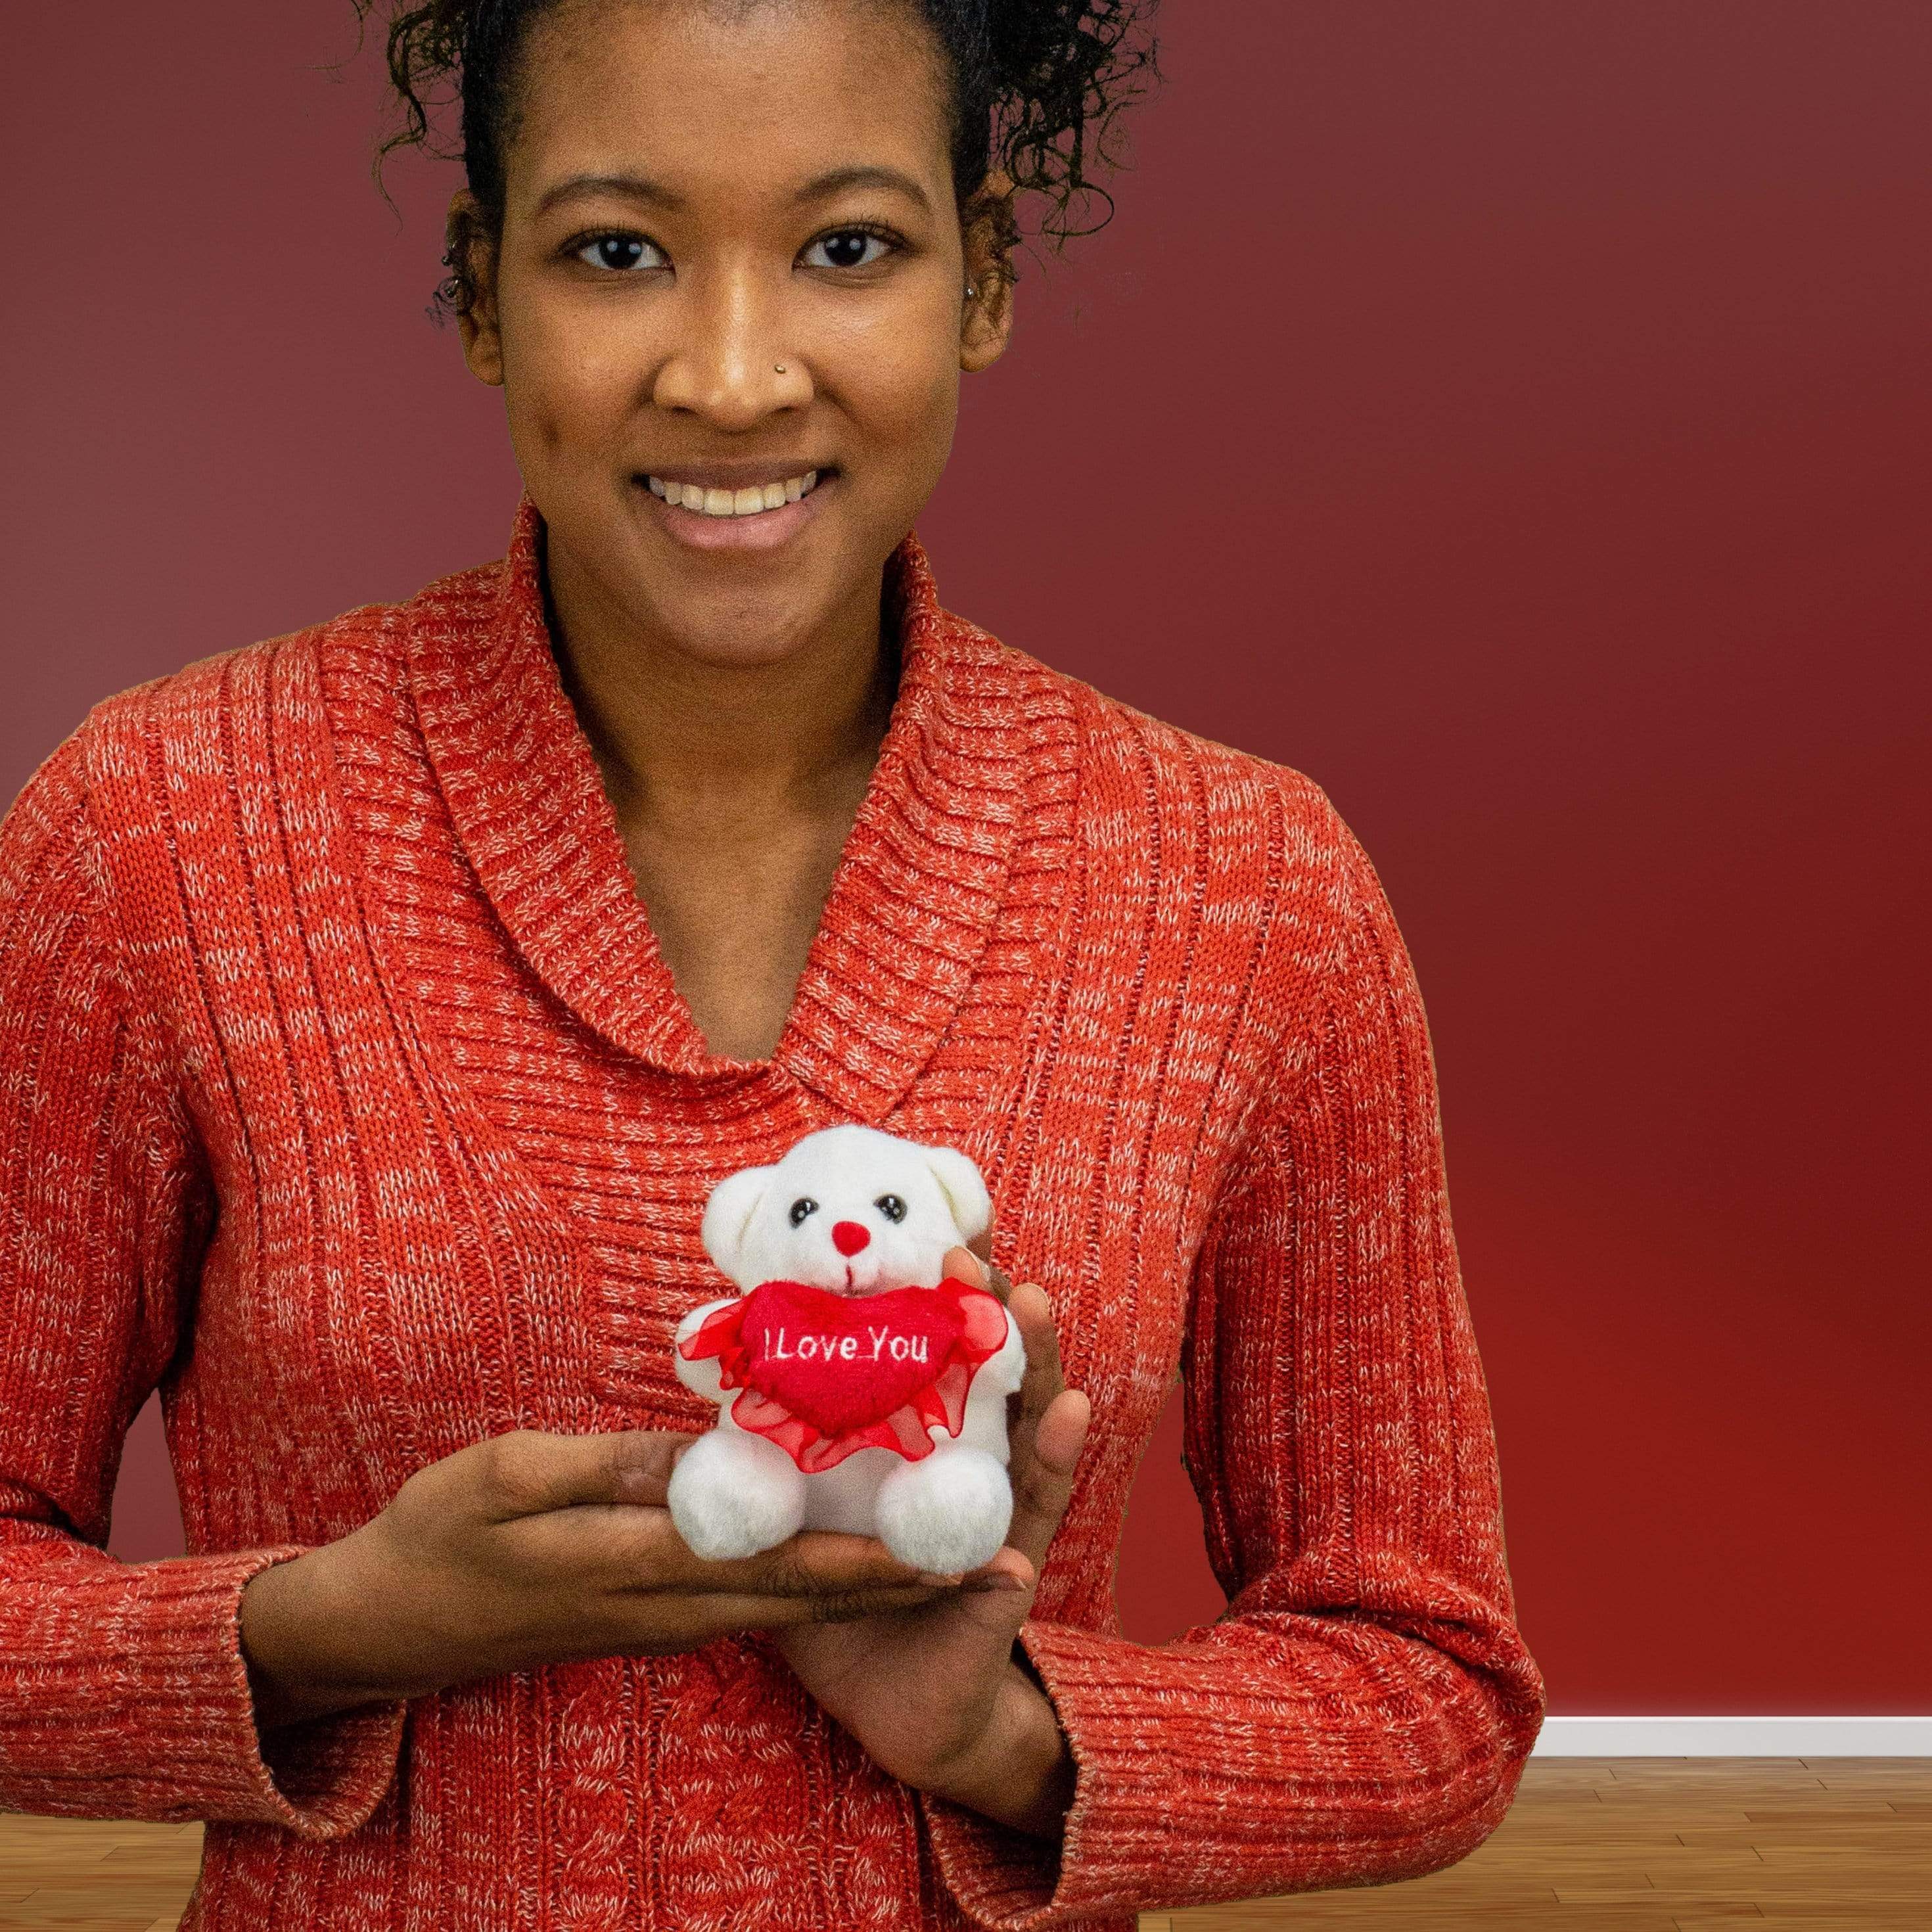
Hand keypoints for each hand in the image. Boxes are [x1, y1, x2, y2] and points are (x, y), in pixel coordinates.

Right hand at [238, 1428, 957, 1730]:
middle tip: (985, 1551)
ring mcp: (658, 1623)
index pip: (770, 1569)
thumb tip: (705, 1448)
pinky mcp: (650, 1616)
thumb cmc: (438, 1536)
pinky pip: (749, 1601)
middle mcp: (662, 1610)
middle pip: (798, 1598)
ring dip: (862, 1580)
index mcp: (631, 1570)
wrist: (386, 1625)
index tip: (943, 1546)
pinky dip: (809, 1577)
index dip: (862, 1561)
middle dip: (894, 1580)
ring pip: (782, 1606)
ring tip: (942, 1547)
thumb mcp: (510, 1476)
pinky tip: (844, 1542)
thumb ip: (612, 1465)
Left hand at [770, 1238, 1091, 1838]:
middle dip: (981, 1305)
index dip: (930, 1294)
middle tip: (966, 1250)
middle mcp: (965, 1458)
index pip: (927, 1351)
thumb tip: (697, 1391)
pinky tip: (1069, 1413)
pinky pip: (1038, 1503)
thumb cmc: (840, 1602)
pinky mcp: (1009, 1565)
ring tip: (1032, 1302)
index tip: (926, 1225)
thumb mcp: (791, 1518)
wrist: (894, 1705)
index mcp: (914, 1438)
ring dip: (1034, 1358)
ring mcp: (995, 1506)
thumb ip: (760, 1460)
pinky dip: (1057, 1458)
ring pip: (1023, 1420)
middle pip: (983, 1369)